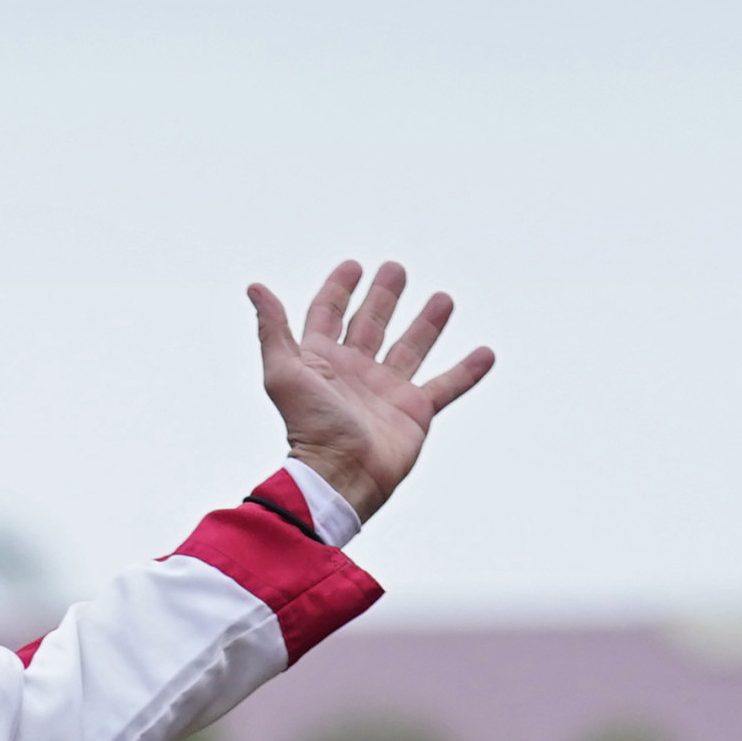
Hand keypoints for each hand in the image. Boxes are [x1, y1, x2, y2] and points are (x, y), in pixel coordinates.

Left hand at [247, 260, 493, 520]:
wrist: (341, 475)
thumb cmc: (309, 428)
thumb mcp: (283, 373)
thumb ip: (273, 329)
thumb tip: (256, 288)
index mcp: (322, 361)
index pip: (329, 314)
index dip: (339, 289)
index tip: (353, 265)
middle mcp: (355, 372)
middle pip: (371, 324)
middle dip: (384, 296)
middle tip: (396, 269)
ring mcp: (386, 391)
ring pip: (411, 348)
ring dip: (427, 323)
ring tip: (443, 298)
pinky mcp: (414, 412)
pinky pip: (446, 386)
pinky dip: (466, 371)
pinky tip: (485, 353)